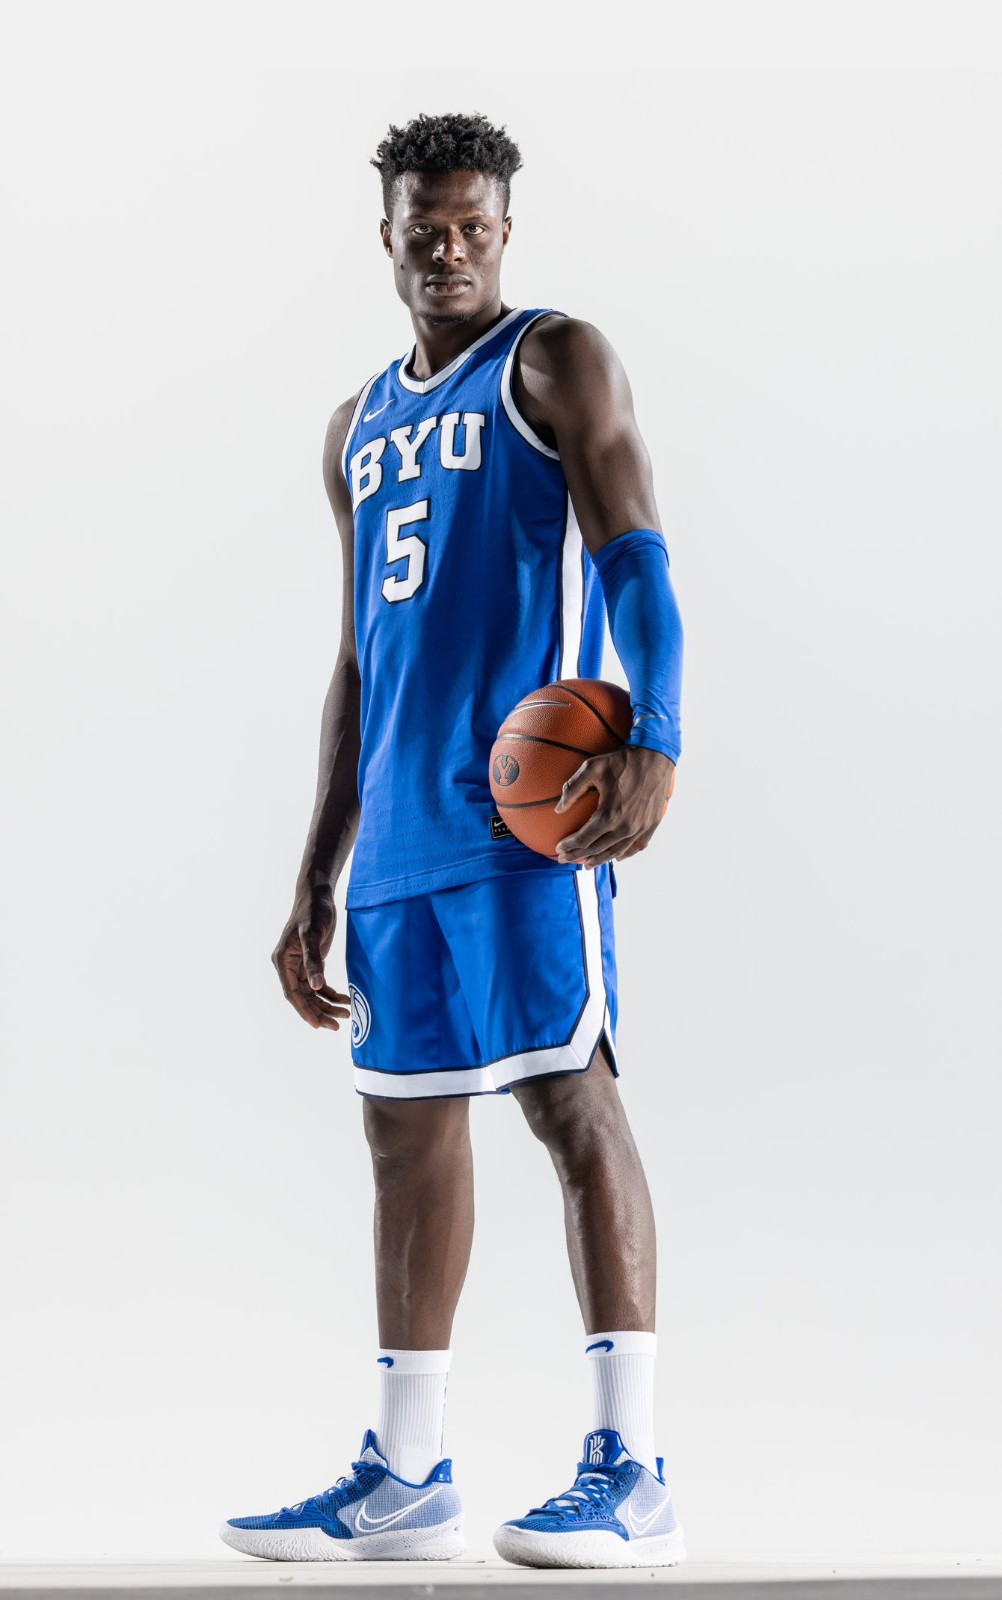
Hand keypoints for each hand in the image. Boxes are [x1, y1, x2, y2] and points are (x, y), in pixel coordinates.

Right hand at [271, 882, 350, 1031]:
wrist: (317, 895)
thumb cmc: (313, 912)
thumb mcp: (312, 935)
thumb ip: (313, 961)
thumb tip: (317, 986)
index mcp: (282, 961)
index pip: (293, 993)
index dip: (305, 1010)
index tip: (318, 1024)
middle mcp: (288, 966)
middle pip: (303, 997)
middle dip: (319, 1012)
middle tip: (337, 1025)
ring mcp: (300, 966)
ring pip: (312, 994)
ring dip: (326, 1005)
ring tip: (345, 1015)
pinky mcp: (311, 963)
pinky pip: (319, 985)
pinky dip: (330, 994)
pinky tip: (344, 1000)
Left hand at [554, 747, 675, 868]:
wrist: (655, 756)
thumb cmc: (621, 760)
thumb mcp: (591, 767)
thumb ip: (572, 788)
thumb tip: (558, 809)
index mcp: (608, 815)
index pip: (584, 839)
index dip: (569, 846)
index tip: (558, 849)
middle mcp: (624, 827)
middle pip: (597, 849)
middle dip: (578, 856)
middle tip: (565, 859)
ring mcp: (640, 828)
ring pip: (616, 851)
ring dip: (600, 859)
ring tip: (587, 863)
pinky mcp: (652, 824)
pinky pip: (638, 846)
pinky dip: (626, 854)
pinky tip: (617, 857)